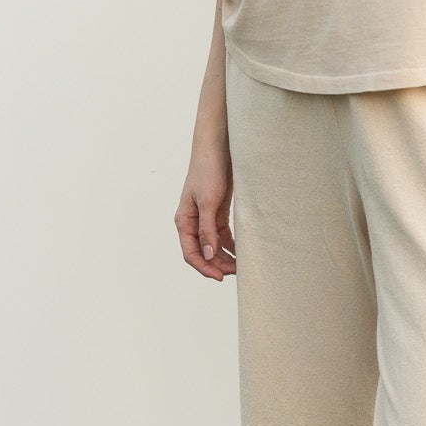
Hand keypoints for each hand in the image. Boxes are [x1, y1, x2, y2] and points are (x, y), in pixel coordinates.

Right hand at [176, 144, 236, 279]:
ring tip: (241, 265)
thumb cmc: (207, 171)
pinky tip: (241, 251)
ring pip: (214, 246)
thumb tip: (207, 255)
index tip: (220, 277)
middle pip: (203, 252)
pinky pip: (222, 235)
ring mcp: (205, 218)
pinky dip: (231, 245)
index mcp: (184, 221)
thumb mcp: (208, 202)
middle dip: (218, 264)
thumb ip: (207, 230)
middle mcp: (193, 222)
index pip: (191, 253)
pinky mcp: (217, 212)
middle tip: (237, 272)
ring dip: (225, 257)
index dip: (204, 268)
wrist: (217, 148)